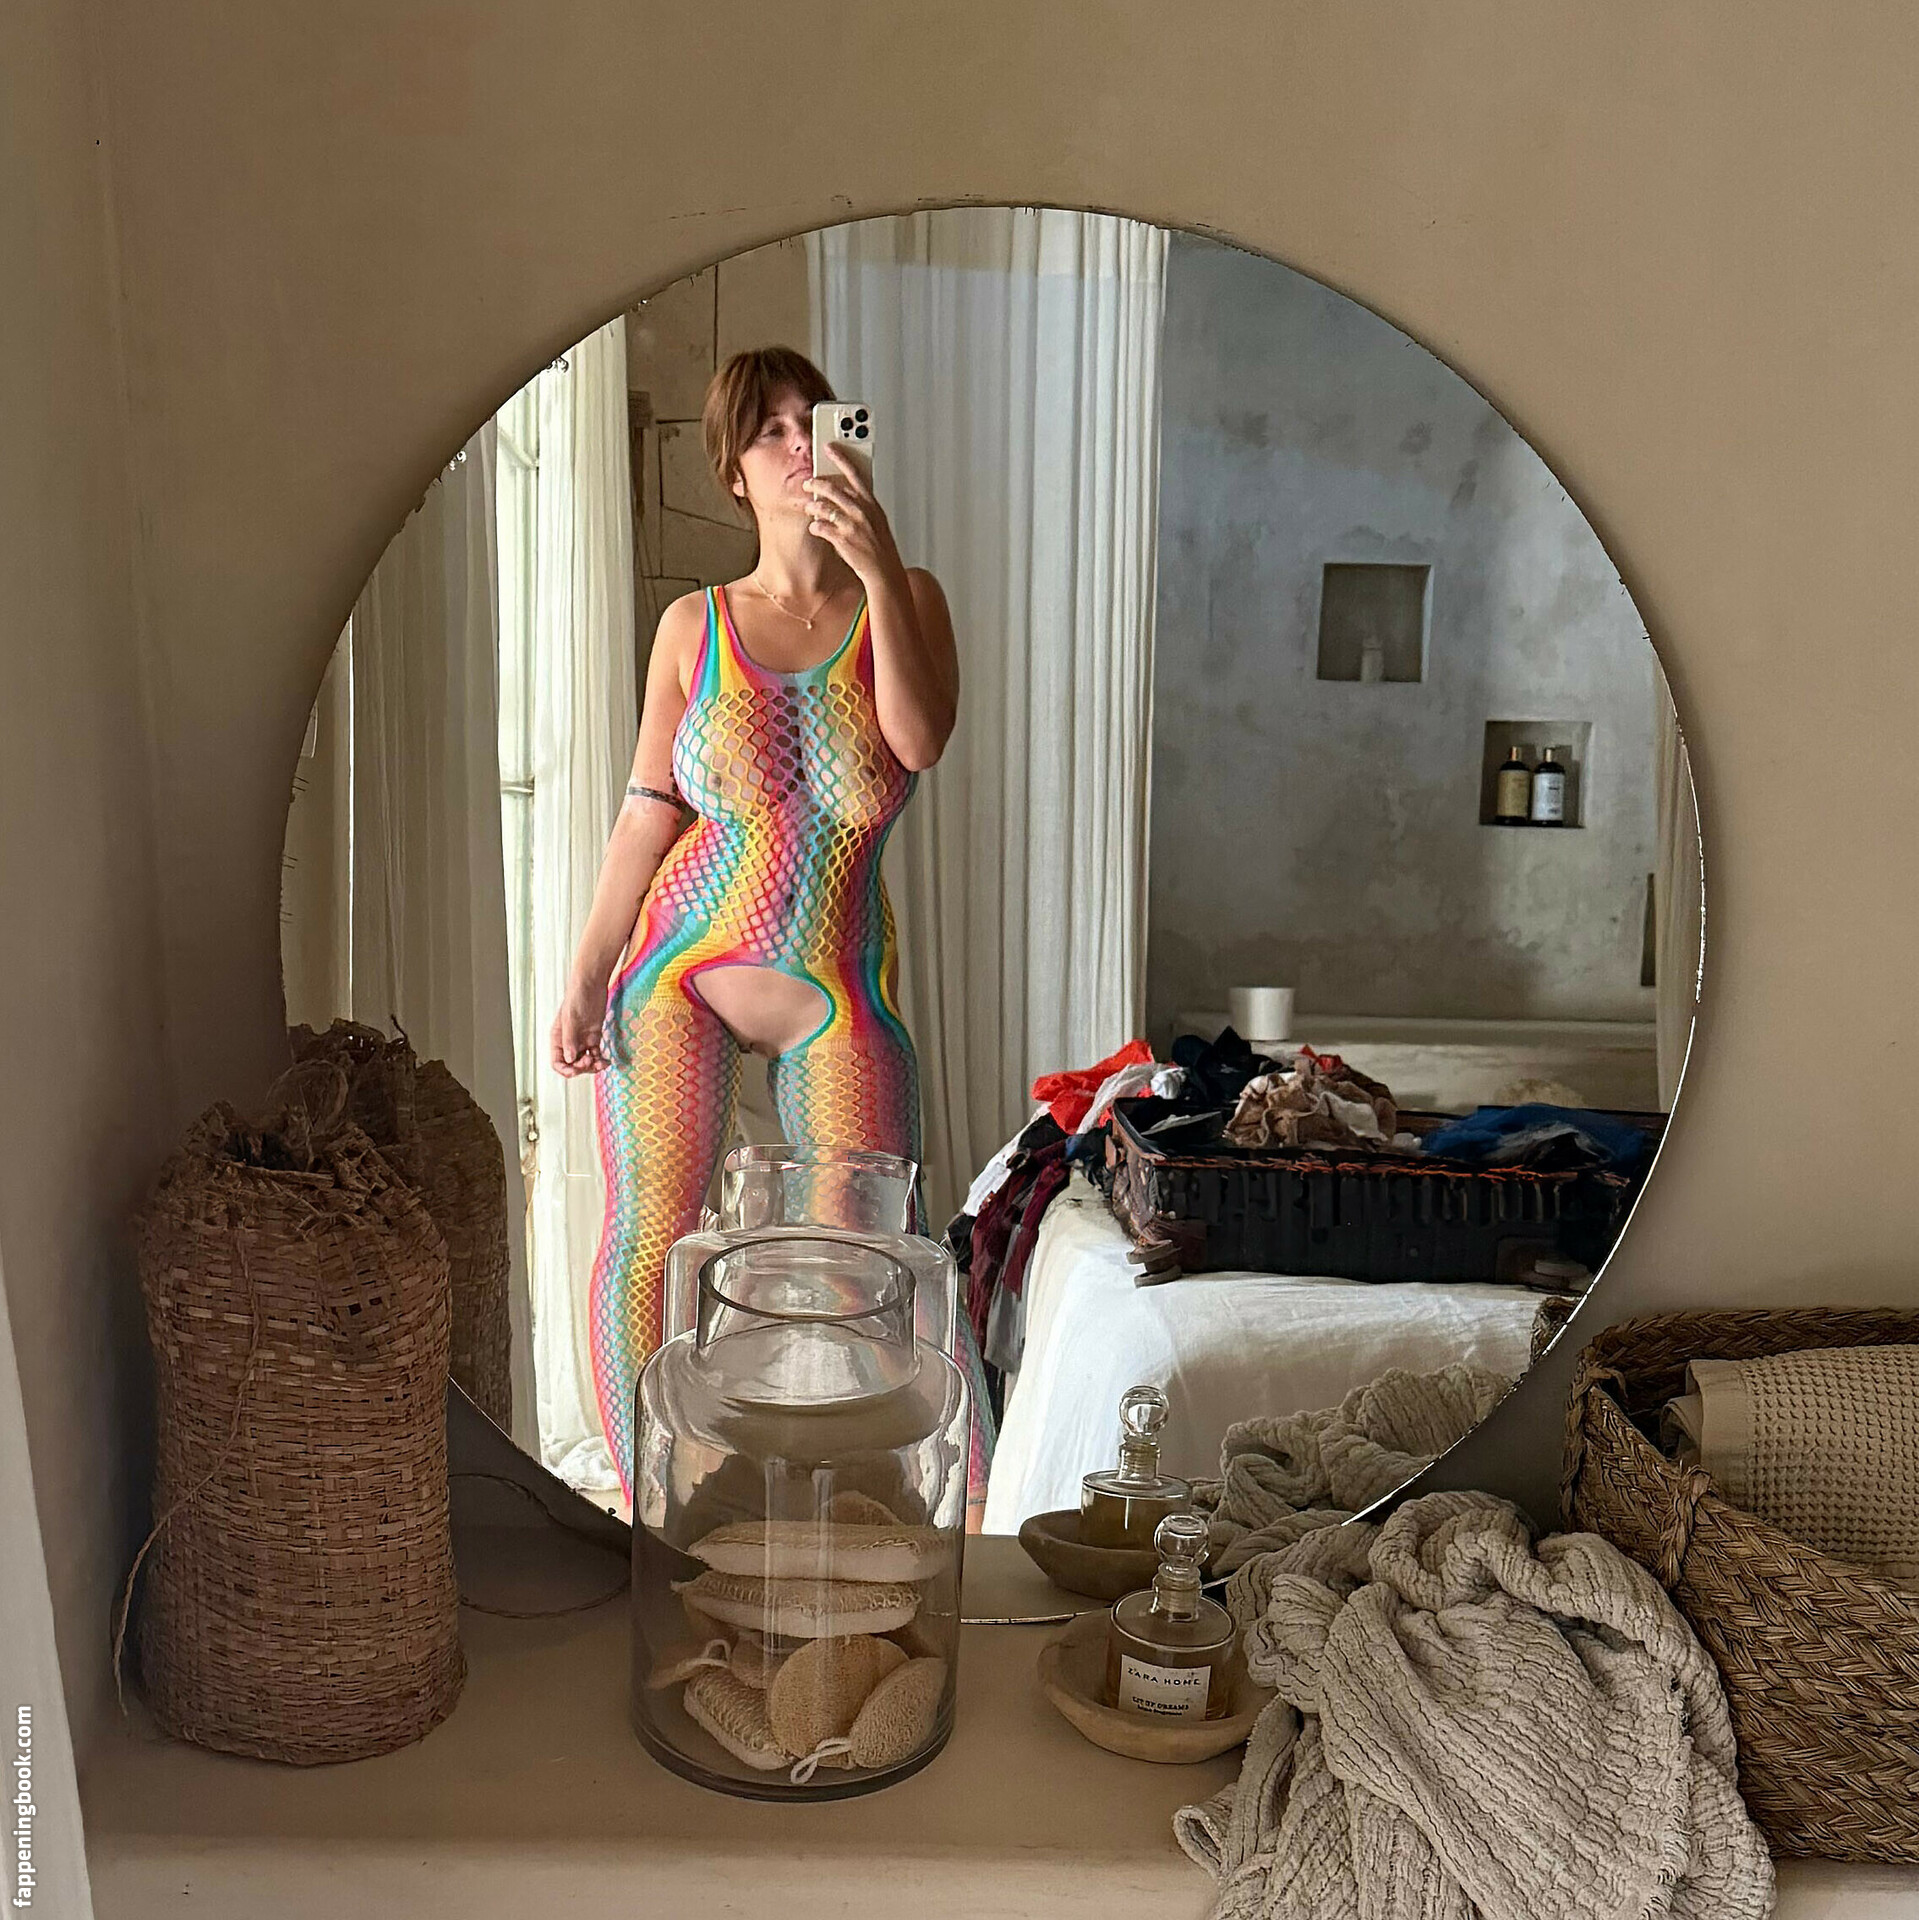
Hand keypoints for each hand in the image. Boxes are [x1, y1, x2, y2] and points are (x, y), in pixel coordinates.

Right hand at [550, 979, 609, 1077]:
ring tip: (602, 1063)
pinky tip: (607, 1061)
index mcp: (558, 1038)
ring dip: (593, 1066)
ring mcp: (582, 1040)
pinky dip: (600, 1060)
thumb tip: (570, 1059)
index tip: (576, 1070)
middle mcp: (569, 1042)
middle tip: (590, 1061)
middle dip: (581, 1067)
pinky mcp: (594, 1037)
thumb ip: (570, 1039)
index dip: (565, 1070)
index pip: (558, 1062)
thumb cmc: (577, 997)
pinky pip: (596, 1054)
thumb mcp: (571, 1019)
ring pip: (585, 1061)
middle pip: (572, 1065)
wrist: (592, 984)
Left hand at [802, 445, 900, 582]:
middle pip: (832, 488)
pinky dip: (815, 526)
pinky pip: (820, 527)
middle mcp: (861, 511)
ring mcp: (851, 525)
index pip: (855, 473)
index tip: (829, 448)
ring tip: (808, 507)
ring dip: (812, 506)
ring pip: (822, 507)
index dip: (840, 458)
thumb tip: (844, 491)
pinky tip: (815, 527)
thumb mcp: (877, 519)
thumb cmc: (880, 546)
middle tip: (808, 484)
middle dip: (816, 484)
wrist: (884, 570)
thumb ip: (862, 503)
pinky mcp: (842, 540)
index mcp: (871, 503)